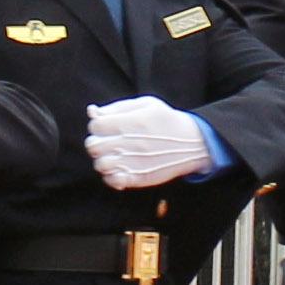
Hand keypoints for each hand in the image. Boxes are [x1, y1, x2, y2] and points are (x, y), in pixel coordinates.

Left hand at [83, 96, 212, 192]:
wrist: (192, 143)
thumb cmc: (167, 120)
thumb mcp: (146, 104)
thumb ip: (117, 107)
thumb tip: (92, 111)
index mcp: (131, 122)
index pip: (95, 125)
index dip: (98, 125)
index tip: (107, 126)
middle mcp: (130, 143)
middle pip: (93, 146)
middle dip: (97, 142)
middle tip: (108, 141)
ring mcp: (134, 162)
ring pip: (100, 164)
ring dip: (103, 159)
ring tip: (114, 155)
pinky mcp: (139, 177)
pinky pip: (112, 180)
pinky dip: (111, 175)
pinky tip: (119, 168)